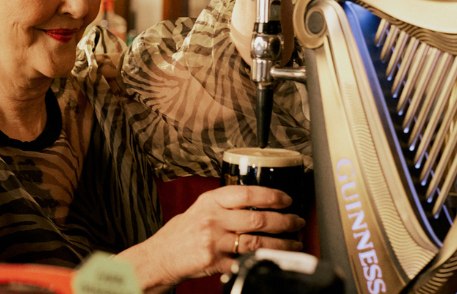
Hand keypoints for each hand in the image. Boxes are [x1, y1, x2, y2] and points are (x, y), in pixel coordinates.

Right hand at [118, 185, 304, 290]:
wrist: (160, 257)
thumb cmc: (180, 234)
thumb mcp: (199, 209)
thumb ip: (224, 205)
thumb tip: (256, 201)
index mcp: (210, 201)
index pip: (247, 194)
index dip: (272, 196)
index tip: (287, 199)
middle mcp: (213, 220)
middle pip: (257, 218)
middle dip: (284, 221)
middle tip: (297, 221)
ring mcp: (215, 242)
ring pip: (257, 242)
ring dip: (281, 243)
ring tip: (295, 243)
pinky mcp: (216, 263)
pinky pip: (246, 261)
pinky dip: (264, 261)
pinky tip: (277, 259)